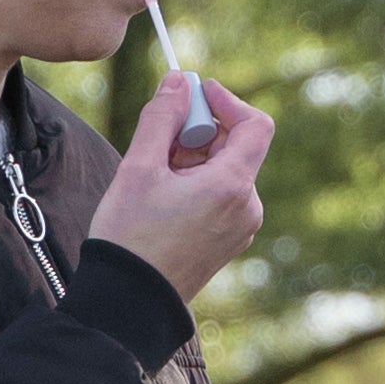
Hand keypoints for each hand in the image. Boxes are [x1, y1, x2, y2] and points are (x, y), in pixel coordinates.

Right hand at [88, 73, 272, 302]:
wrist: (129, 302)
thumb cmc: (130, 236)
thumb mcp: (139, 167)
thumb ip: (162, 117)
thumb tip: (179, 81)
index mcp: (232, 186)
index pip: (255, 124)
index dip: (226, 101)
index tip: (194, 94)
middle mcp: (247, 208)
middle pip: (236, 147)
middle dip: (199, 133)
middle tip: (158, 141)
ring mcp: (241, 229)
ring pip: (225, 172)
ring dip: (194, 160)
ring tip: (154, 178)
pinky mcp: (228, 243)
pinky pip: (220, 198)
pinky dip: (197, 185)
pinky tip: (163, 200)